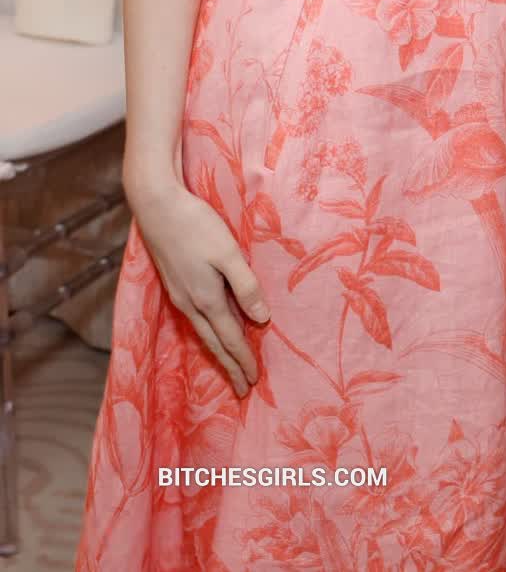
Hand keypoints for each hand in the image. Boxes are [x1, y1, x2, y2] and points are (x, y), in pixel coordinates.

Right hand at [128, 177, 268, 393]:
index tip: (254, 381)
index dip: (243, 360)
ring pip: (203, 331)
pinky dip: (208, 332)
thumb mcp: (228, 253)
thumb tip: (261, 319)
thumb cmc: (196, 225)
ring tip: (229, 365)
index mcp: (206, 299)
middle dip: (230, 366)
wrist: (157, 206)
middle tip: (242, 388)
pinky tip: (211, 328)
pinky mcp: (175, 283)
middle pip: (214, 342)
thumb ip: (245, 286)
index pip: (230, 338)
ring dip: (218, 350)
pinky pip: (195, 318)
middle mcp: (191, 303)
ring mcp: (180, 294)